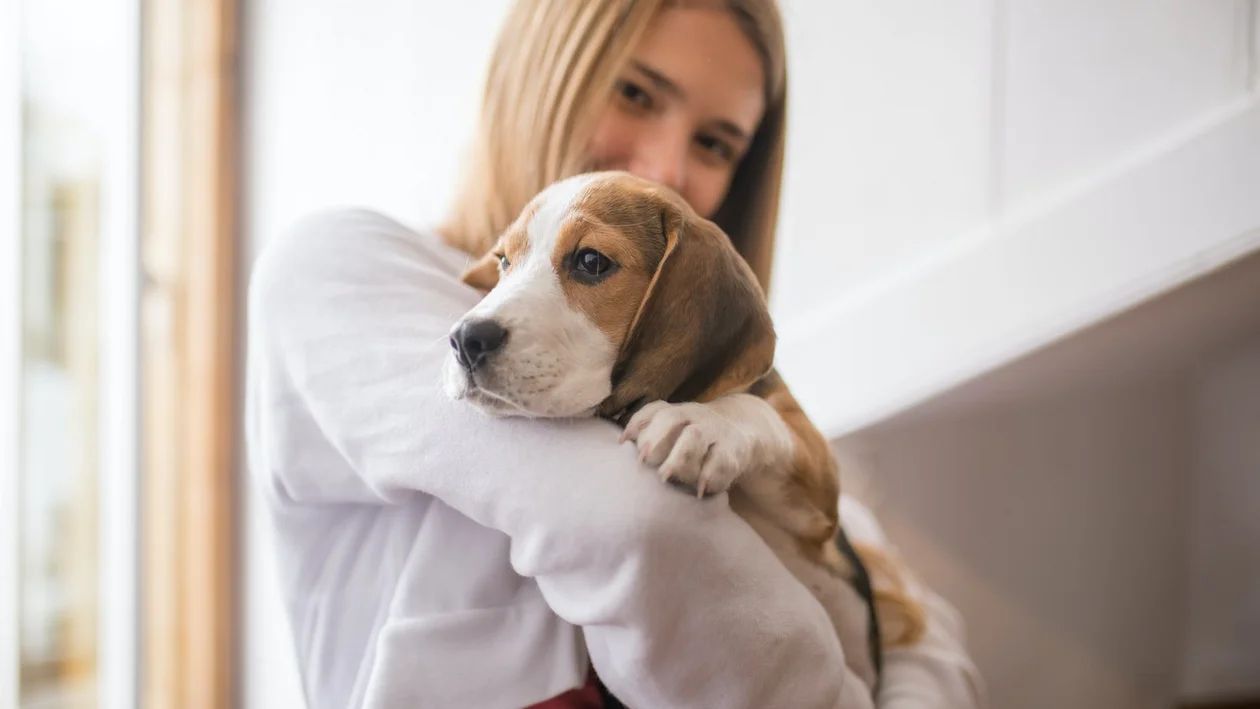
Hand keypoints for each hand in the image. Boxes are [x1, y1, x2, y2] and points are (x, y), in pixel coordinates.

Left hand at [620, 394, 792, 497]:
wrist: (744, 435)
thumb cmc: (694, 441)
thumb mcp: (676, 433)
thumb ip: (650, 435)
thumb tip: (620, 445)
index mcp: (677, 413)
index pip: (655, 411)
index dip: (638, 424)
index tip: (622, 442)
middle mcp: (695, 418)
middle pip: (672, 418)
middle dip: (655, 438)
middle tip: (642, 461)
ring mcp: (714, 433)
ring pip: (694, 437)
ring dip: (678, 456)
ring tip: (665, 476)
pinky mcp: (732, 453)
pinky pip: (721, 461)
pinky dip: (710, 475)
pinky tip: (699, 490)